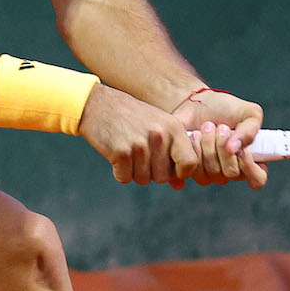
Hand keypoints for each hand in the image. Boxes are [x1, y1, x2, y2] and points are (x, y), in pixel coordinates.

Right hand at [78, 85, 200, 185]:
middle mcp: (159, 135)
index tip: (170, 169)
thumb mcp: (158, 127)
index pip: (190, 163)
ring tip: (128, 151)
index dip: (181, 172)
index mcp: (174, 128)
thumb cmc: (132, 118)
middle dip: (151, 173)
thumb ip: (173, 153)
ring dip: (133, 171)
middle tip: (140, 155)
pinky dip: (119, 171)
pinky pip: (124, 177)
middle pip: (163, 177)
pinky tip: (116, 154)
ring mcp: (140, 144)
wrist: (99, 104)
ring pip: (143, 179)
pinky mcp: (121, 152)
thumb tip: (180, 186)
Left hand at [173, 90, 267, 188]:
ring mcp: (211, 173)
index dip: (250, 167)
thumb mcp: (249, 113)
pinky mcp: (192, 170)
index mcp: (251, 160)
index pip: (257, 179)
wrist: (196, 103)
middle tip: (221, 126)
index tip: (242, 149)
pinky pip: (194, 168)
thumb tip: (234, 150)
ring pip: (212, 171)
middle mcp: (232, 170)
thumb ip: (251, 130)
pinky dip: (195, 147)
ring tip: (207, 126)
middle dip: (223, 146)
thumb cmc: (225, 108)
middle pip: (231, 173)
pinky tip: (194, 134)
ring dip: (209, 144)